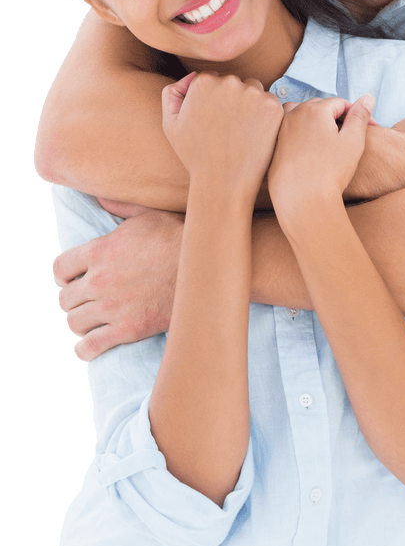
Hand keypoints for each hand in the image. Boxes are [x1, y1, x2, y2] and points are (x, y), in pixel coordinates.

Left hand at [52, 208, 183, 360]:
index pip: (60, 268)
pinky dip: (85, 349)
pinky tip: (88, 346)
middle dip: (73, 298)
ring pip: (73, 322)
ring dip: (79, 321)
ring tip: (89, 320)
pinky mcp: (127, 330)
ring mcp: (112, 307)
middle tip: (85, 299)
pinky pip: (90, 346)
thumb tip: (100, 196)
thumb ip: (120, 207)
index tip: (70, 278)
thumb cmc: (178, 238)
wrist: (203, 269)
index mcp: (99, 251)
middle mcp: (99, 280)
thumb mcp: (147, 214)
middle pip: (64, 297)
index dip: (62, 274)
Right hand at [162, 72, 282, 198]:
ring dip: (250, 104)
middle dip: (232, 100)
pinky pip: (270, 103)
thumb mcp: (171, 124)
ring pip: (254, 90)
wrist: (223, 181)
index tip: (213, 120)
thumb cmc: (195, 155)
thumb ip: (172, 93)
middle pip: (234, 82)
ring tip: (241, 131)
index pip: (213, 79)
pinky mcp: (273, 107)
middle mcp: (229, 82)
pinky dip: (265, 115)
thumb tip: (192, 76)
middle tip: (228, 128)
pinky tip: (255, 134)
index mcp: (204, 81)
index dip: (213, 100)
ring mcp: (253, 94)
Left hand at [269, 95, 374, 220]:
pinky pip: (288, 134)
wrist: (303, 201)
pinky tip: (310, 153)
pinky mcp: (273, 147)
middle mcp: (293, 115)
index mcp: (315, 110)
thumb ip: (360, 116)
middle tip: (350, 135)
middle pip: (319, 108)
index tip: (370, 129)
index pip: (340, 103)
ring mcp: (280, 131)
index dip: (357, 114)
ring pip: (301, 118)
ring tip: (328, 140)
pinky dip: (300, 136)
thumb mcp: (353, 141)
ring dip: (315, 123)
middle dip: (336, 117)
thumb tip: (367, 98)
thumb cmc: (331, 172)